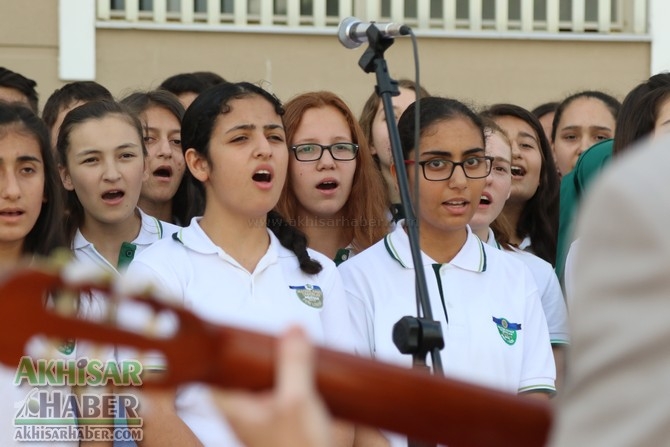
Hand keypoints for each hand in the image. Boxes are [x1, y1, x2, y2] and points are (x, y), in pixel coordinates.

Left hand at [213, 326, 331, 446]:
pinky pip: (274, 393)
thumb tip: (293, 330)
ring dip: (271, 366)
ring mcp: (257, 418)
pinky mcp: (276, 423)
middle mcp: (240, 413)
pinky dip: (284, 380)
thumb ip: (294, 363)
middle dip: (250, 353)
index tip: (222, 331)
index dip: (213, 351)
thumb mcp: (297, 400)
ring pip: (256, 383)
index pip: (208, 372)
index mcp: (232, 406)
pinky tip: (299, 373)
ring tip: (285, 347)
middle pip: (235, 374)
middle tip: (260, 335)